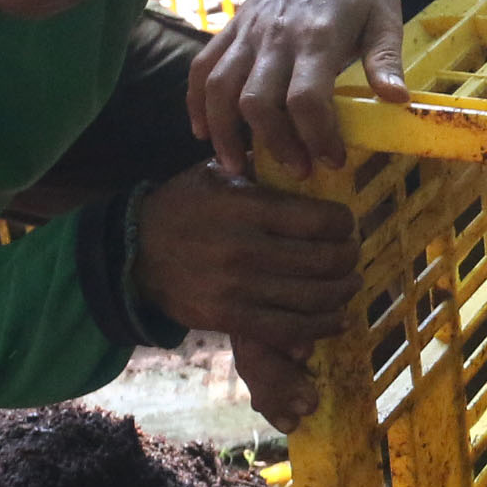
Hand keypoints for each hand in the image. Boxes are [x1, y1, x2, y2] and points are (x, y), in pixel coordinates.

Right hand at [135, 166, 363, 429]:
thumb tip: (307, 158)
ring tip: (350, 283)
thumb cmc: (182, 207)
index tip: (346, 224)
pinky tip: (336, 318)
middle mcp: (244, 248)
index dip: (344, 224)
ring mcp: (238, 288)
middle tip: (352, 254)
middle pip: (324, 260)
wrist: (133, 253)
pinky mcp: (230, 318)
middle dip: (349, 258)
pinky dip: (321, 327)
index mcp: (245, 207)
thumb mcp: (215, 173)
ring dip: (342, 293)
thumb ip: (259, 168)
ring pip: (313, 298)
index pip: (319, 219)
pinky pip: (289, 329)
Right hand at [187, 0, 408, 178]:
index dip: (317, 136)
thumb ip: (385, 59)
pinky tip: (202, 132)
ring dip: (224, 132)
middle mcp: (275, 35)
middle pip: (257, 100)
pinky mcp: (232, 28)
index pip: (306, 97)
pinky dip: (195, 102)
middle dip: (274, 144)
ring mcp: (248, 31)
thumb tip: (397, 101)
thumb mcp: (386, 14)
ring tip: (237, 167)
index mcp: (317, 34)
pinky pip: (202, 67)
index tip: (332, 160)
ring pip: (221, 88)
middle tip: (296, 171)